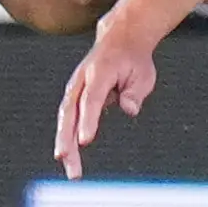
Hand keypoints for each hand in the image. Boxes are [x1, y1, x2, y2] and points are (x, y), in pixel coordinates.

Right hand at [55, 21, 160, 178]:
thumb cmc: (133, 59)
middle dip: (67, 139)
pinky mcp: (75, 96)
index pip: (91, 100)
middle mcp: (82, 80)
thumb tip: (130, 109)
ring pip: (65, 118)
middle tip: (69, 164)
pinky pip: (68, 119)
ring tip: (70, 168)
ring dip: (64, 143)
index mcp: (99, 72)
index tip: (85, 142)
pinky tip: (70, 157)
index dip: (87, 121)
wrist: (120, 39)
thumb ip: (134, 92)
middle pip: (70, 112)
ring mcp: (75, 87)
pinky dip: (67, 137)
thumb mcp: (143, 73)